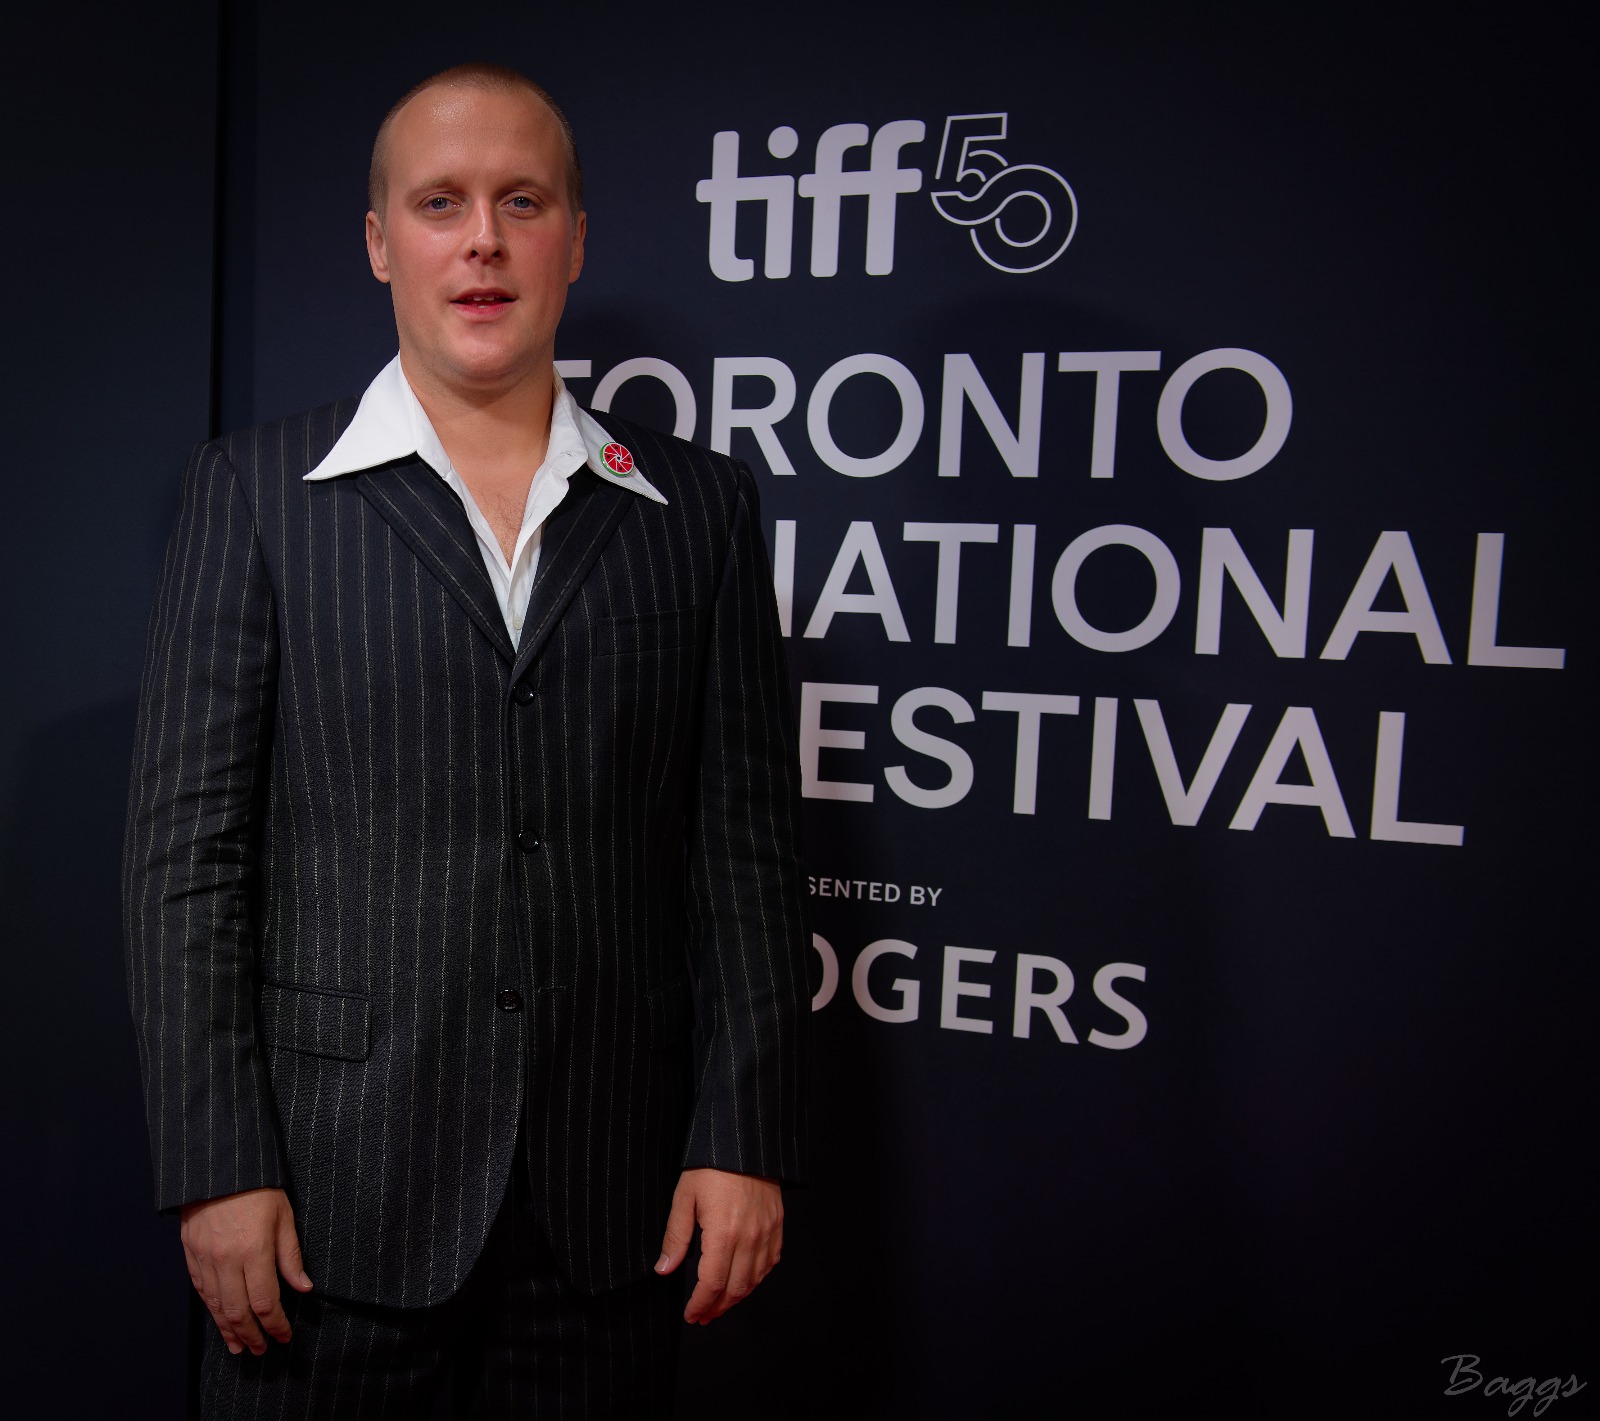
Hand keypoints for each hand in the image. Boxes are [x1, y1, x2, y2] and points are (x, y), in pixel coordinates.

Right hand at [179, 1187, 312, 1355]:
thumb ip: (291, 1256)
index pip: (265, 1302)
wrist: (219, 1169)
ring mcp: (205, 1260)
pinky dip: (212, 1312)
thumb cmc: (258, 1189)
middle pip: (239, 1312)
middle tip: (262, 1350)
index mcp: (254, 1251)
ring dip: (229, 1331)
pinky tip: (221, 1322)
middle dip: (253, 1335)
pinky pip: (201, 1292)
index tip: (283, 1336)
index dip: (275, 1324)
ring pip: (216, 1307)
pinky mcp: (191, 1255)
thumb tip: (304, 1288)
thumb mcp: (284, 1217)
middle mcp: (227, 1261)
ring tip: (241, 1347)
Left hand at [655, 1168, 781, 1323]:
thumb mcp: (684, 1198)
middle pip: (735, 1289)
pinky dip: (756, 1279)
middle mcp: (749, 1238)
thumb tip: (663, 1269)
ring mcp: (767, 1232)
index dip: (700, 1305)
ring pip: (754, 1280)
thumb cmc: (710, 1166)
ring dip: (736, 1298)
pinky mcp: (777, 1225)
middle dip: (717, 1308)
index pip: (712, 1285)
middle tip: (702, 1316)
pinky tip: (743, 1281)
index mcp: (723, 1234)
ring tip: (719, 1304)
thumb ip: (675, 1238)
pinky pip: (770, 1263)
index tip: (691, 1315)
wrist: (744, 1142)